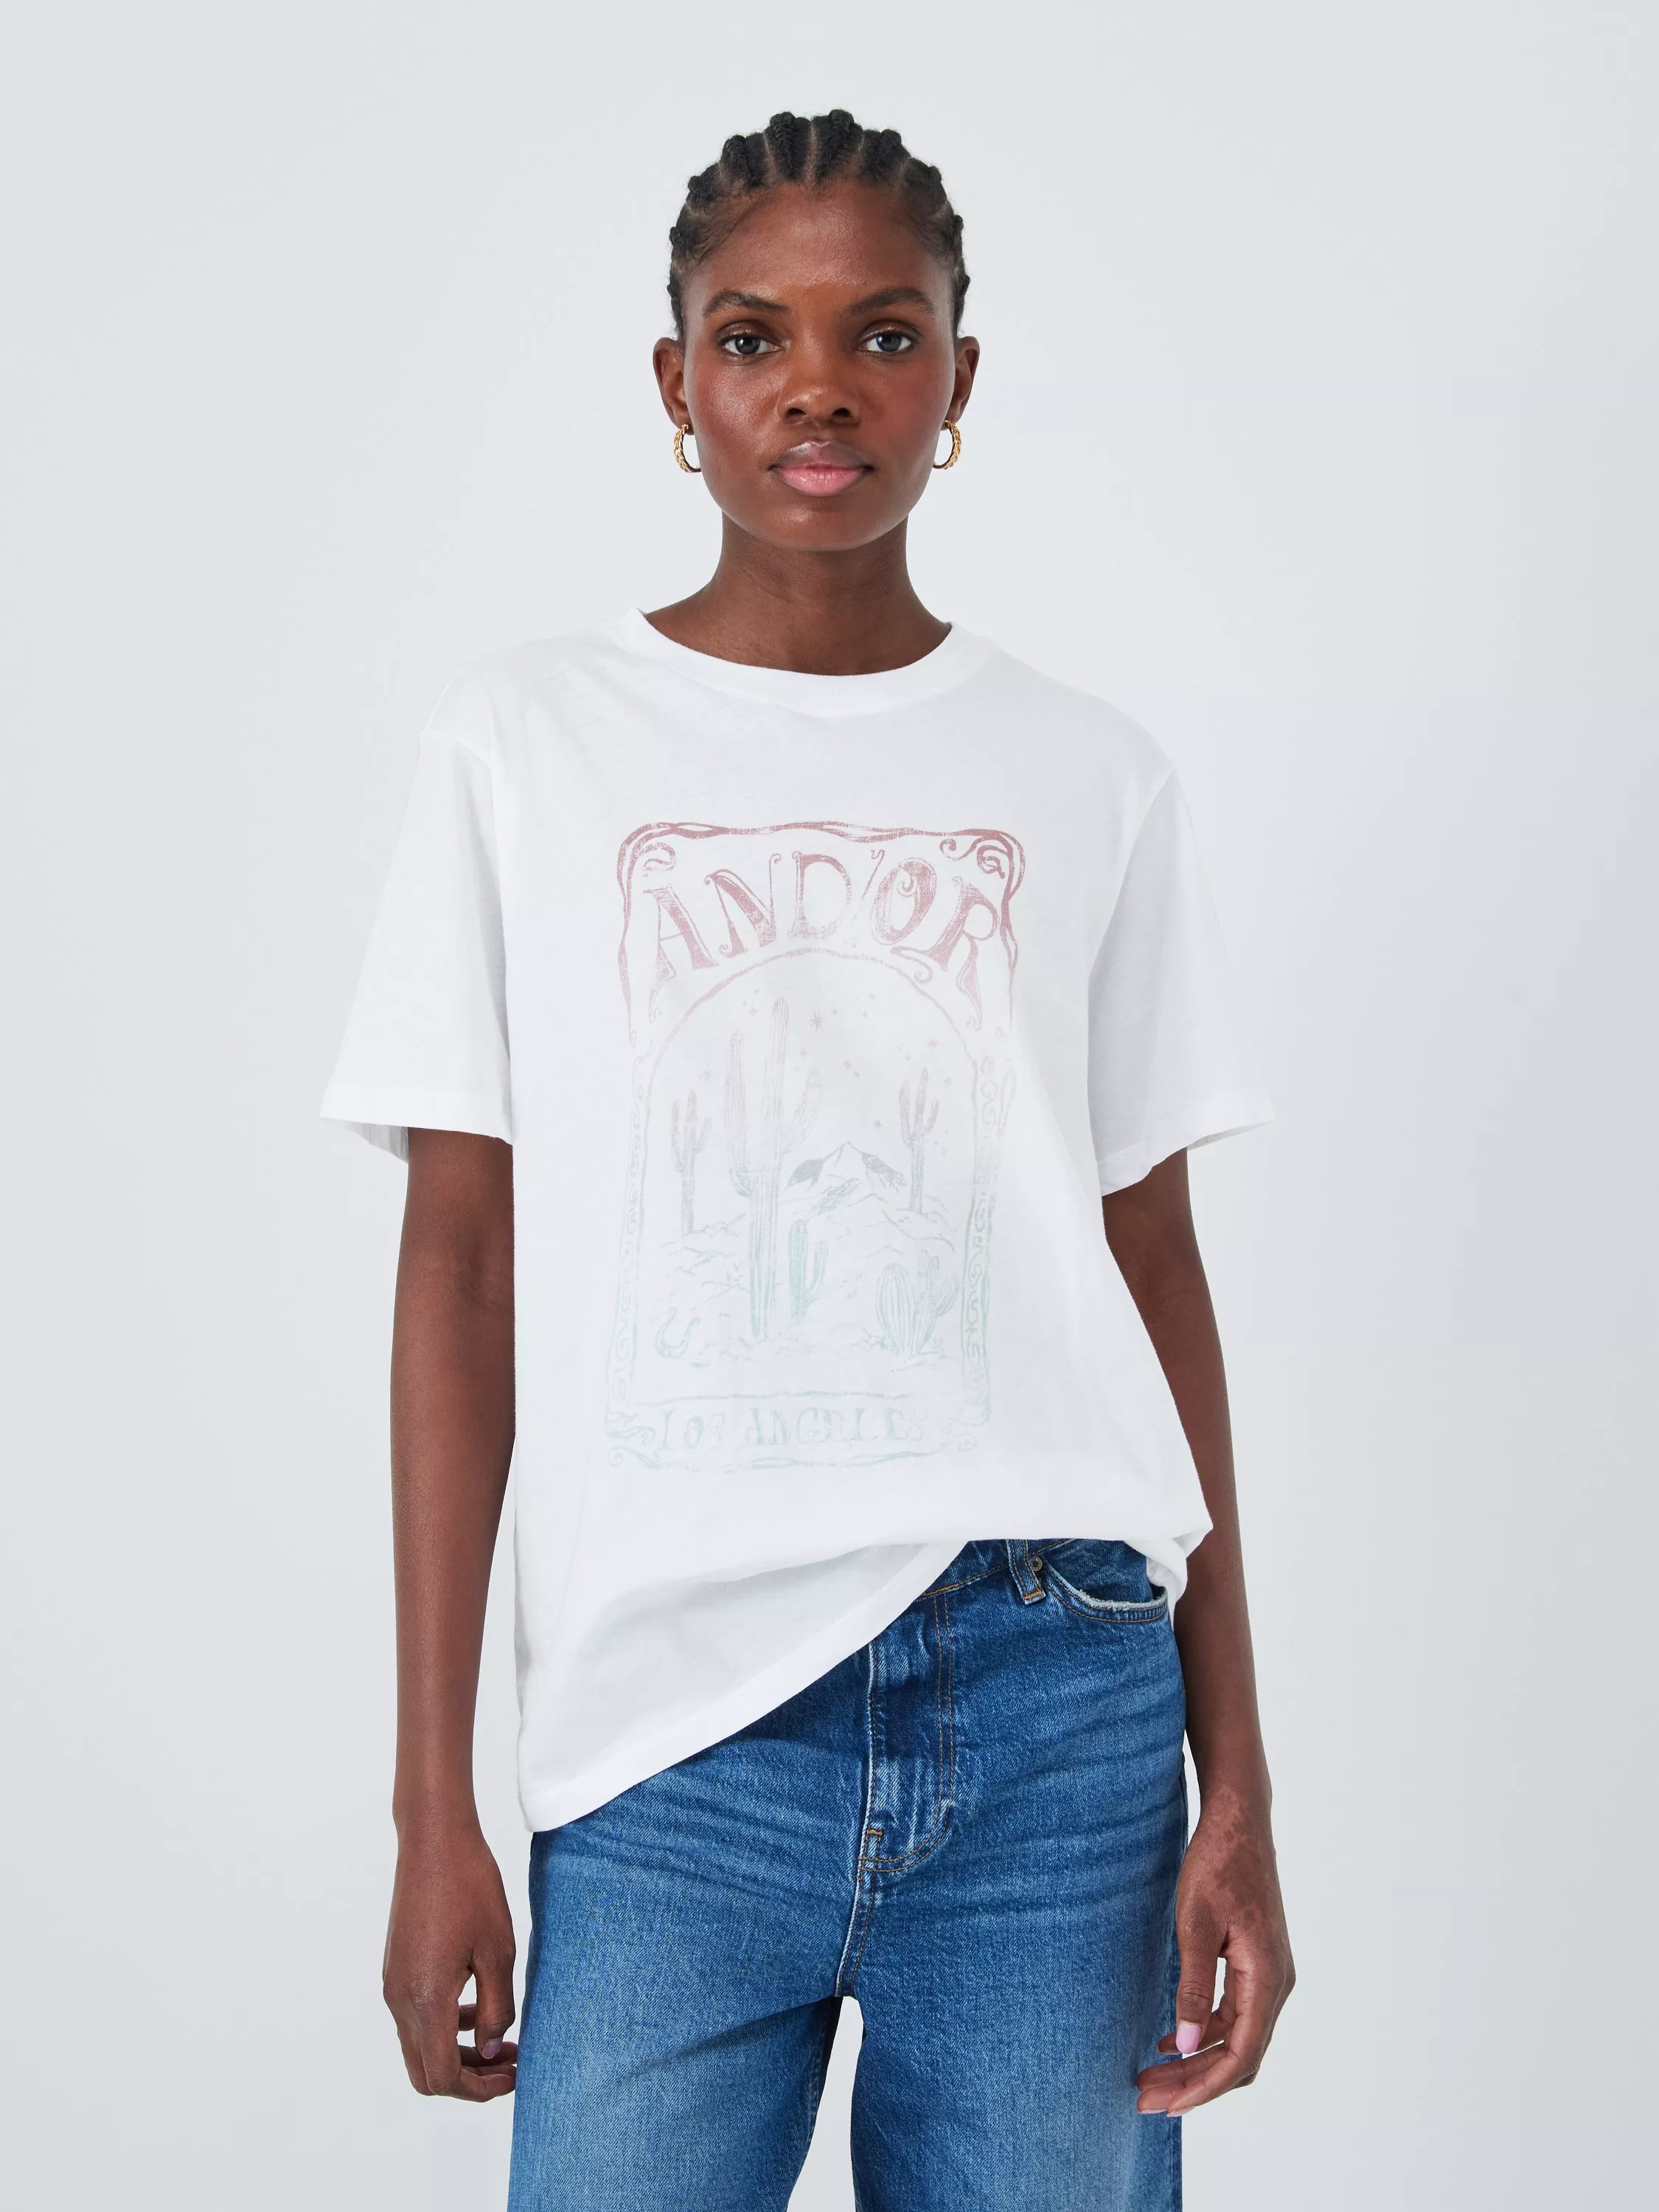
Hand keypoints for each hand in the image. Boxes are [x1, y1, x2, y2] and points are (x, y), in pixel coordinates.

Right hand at [383, 1819, 518, 2099]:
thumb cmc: (471, 1888)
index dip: (480, 2088)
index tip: (514, 2074)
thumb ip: (497, 2007)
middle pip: (425, 2073)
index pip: (443, 2076)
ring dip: (458, 2053)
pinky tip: (478, 2006)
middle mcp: (400, 2000)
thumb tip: (492, 2049)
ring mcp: (393, 1985)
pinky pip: (416, 2019)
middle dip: (468, 2078)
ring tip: (503, 2040)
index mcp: (426, 1998)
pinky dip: (445, 2027)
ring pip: (419, 2047)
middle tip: (508, 2064)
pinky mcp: (396, 1970)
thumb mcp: (498, 1949)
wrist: (434, 1842)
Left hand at [1137, 1783, 1293, 2115]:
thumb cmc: (1217, 1865)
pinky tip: (1170, 2041)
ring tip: (1151, 2076)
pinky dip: (1204, 2034)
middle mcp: (1276, 1984)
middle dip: (1194, 2083)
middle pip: (1239, 2056)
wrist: (1239, 1822)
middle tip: (1146, 2100)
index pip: (1240, 2055)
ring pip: (1237, 2038)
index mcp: (1267, 1978)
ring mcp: (1270, 1975)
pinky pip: (1235, 2016)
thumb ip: (1193, 1986)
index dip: (1203, 2087)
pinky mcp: (1257, 1965)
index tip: (1165, 2106)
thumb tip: (1189, 2044)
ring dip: (1197, 2061)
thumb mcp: (1195, 1925)